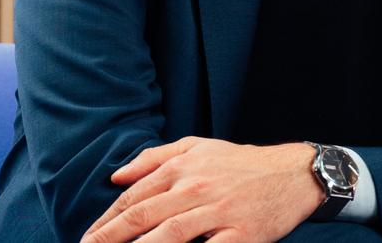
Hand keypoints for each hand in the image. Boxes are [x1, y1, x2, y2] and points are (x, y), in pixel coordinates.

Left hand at [81, 136, 324, 242]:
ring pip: (168, 236)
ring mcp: (218, 212)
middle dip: (109, 237)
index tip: (88, 237)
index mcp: (182, 167)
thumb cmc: (240, 162)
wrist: (293, 173)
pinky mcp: (241, 235)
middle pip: (143, 217)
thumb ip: (153, 159)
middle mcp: (196, 188)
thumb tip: (116, 175)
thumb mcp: (196, 147)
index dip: (107, 220)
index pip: (134, 197)